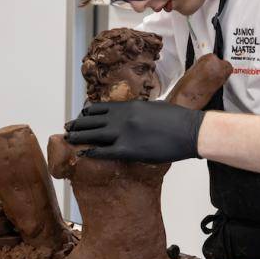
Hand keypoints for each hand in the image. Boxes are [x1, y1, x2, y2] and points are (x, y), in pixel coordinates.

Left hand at [65, 101, 204, 162]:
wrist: (191, 131)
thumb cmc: (179, 120)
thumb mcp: (156, 108)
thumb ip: (140, 112)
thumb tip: (133, 116)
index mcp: (131, 105)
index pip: (102, 108)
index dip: (89, 113)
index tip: (81, 115)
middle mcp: (123, 117)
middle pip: (93, 120)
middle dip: (79, 124)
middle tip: (68, 127)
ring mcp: (124, 133)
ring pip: (94, 134)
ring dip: (80, 136)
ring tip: (69, 138)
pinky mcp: (128, 149)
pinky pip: (104, 151)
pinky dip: (92, 151)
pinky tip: (83, 153)